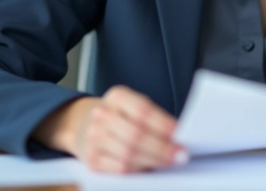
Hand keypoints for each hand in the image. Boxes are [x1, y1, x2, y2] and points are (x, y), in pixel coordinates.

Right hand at [34, 86, 187, 172]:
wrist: (83, 125)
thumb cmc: (121, 116)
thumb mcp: (134, 107)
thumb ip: (154, 118)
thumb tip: (178, 136)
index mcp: (117, 97)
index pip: (142, 111)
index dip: (162, 124)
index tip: (180, 134)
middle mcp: (102, 115)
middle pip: (136, 135)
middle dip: (162, 148)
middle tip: (181, 155)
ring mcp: (94, 138)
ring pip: (128, 154)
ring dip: (154, 160)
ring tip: (171, 161)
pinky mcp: (91, 160)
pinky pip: (119, 169)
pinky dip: (138, 169)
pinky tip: (151, 167)